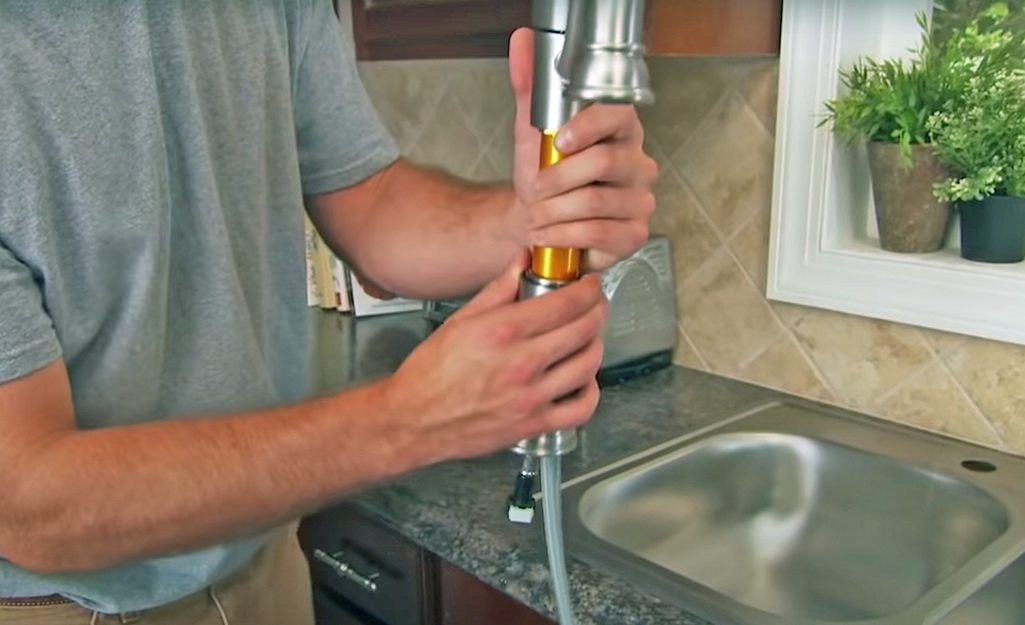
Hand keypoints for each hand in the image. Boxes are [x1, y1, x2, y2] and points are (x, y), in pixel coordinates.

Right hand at [383, 252, 606, 462]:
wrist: (413, 420)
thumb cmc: (430, 374)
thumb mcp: (460, 320)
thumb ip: (498, 289)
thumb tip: (522, 261)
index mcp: (502, 331)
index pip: (566, 303)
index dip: (588, 290)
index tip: (590, 286)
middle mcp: (521, 363)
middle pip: (585, 329)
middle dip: (598, 310)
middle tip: (595, 305)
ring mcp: (530, 396)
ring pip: (589, 364)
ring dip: (596, 345)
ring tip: (588, 338)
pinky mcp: (533, 424)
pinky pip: (581, 409)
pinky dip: (591, 392)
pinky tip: (583, 380)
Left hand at [508, 27, 658, 272]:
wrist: (538, 222)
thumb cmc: (543, 178)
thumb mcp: (532, 132)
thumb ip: (530, 89)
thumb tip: (522, 42)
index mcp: (621, 132)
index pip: (619, 115)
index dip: (587, 127)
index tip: (557, 141)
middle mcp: (638, 164)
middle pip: (603, 163)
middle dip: (556, 179)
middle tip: (534, 190)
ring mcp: (640, 200)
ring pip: (595, 202)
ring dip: (554, 212)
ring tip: (536, 216)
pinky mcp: (635, 233)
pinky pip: (599, 233)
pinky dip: (563, 235)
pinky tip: (548, 234)